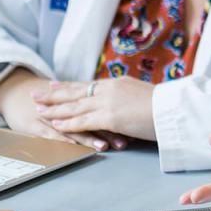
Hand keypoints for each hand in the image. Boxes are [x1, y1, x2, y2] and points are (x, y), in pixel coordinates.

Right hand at [0, 75, 127, 151]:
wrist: (12, 91)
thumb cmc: (45, 98)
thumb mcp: (70, 98)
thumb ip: (91, 104)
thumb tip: (120, 115)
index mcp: (77, 98)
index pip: (101, 109)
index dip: (118, 118)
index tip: (134, 127)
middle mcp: (65, 106)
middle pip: (91, 118)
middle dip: (109, 131)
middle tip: (125, 141)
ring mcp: (51, 116)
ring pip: (74, 127)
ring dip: (90, 137)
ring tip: (105, 147)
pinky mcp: (36, 125)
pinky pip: (52, 134)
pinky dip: (65, 140)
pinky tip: (75, 147)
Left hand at [33, 78, 155, 142]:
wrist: (174, 108)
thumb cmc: (165, 105)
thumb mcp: (143, 96)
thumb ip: (130, 98)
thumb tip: (126, 104)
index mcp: (117, 84)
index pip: (87, 85)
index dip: (69, 86)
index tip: (54, 84)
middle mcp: (108, 90)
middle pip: (75, 92)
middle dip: (54, 94)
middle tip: (37, 94)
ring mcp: (108, 103)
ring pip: (75, 107)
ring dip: (55, 110)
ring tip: (39, 111)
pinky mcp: (109, 117)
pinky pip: (83, 121)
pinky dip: (68, 124)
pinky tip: (56, 126)